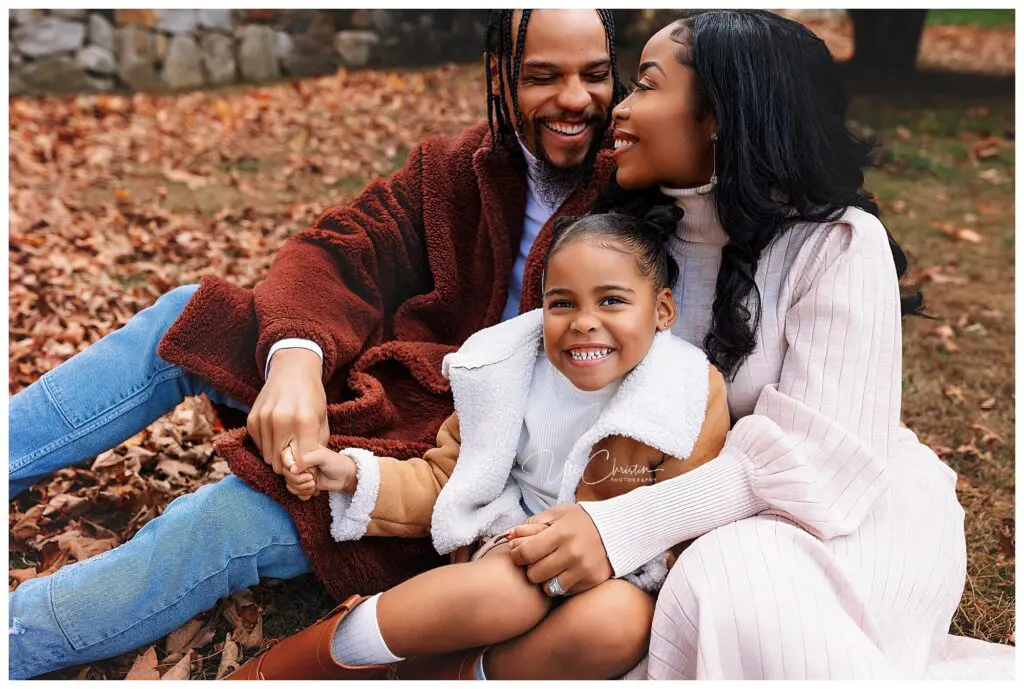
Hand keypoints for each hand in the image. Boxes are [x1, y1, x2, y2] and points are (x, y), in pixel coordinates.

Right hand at [246, 348, 328, 476]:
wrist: (292, 370)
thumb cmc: (312, 397)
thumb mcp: (323, 419)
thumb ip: (317, 445)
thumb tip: (308, 470)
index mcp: (304, 421)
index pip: (301, 462)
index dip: (304, 469)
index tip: (307, 468)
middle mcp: (281, 420)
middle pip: (282, 464)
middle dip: (290, 466)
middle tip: (297, 460)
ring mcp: (264, 419)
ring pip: (268, 458)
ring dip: (278, 457)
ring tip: (288, 447)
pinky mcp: (252, 418)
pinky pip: (259, 445)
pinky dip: (268, 446)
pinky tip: (277, 435)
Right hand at [287, 446, 357, 494]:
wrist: (345, 477)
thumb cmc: (336, 463)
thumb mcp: (322, 457)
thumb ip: (306, 460)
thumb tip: (291, 468)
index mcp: (300, 450)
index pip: (284, 457)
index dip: (289, 466)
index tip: (299, 471)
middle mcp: (298, 462)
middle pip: (285, 473)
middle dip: (297, 480)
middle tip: (311, 479)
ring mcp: (300, 473)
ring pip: (289, 483)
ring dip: (301, 488)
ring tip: (313, 484)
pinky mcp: (303, 484)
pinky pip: (295, 491)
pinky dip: (303, 493)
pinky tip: (313, 490)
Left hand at [508, 504, 612, 595]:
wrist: (617, 529)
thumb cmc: (581, 520)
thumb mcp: (557, 514)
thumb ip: (532, 524)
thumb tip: (508, 537)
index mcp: (560, 533)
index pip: (526, 553)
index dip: (517, 556)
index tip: (519, 554)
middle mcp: (572, 552)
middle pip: (535, 574)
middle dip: (531, 569)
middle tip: (537, 562)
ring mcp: (583, 569)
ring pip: (549, 588)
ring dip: (546, 580)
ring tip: (552, 568)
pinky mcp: (592, 580)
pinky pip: (565, 592)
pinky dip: (562, 585)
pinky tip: (566, 573)